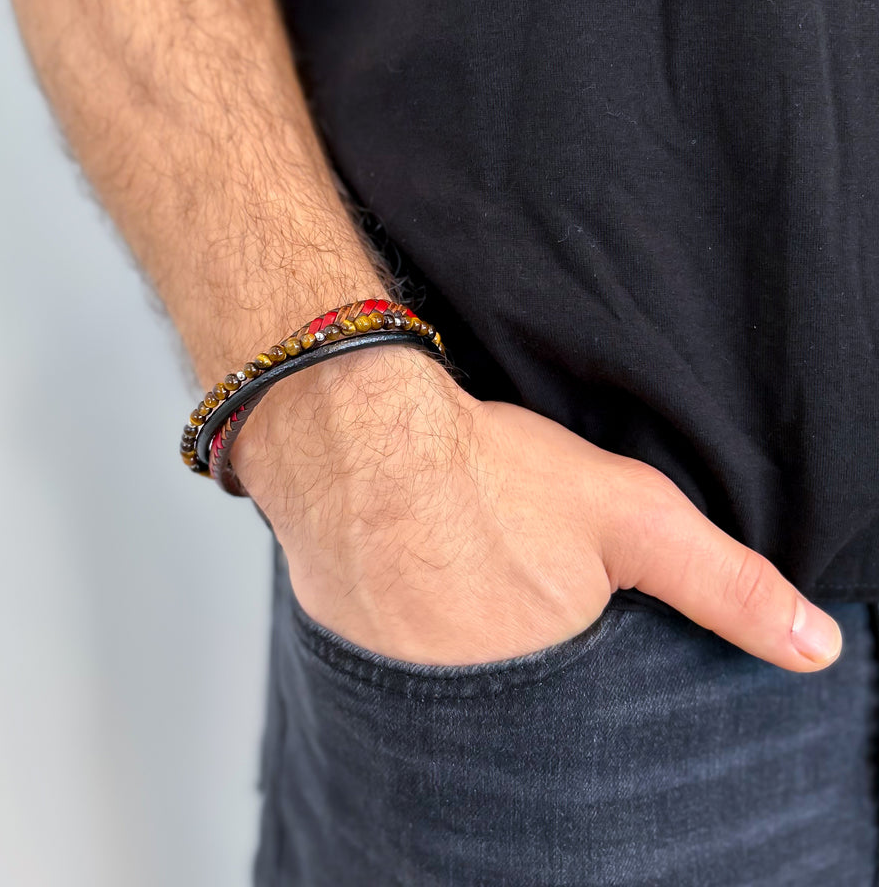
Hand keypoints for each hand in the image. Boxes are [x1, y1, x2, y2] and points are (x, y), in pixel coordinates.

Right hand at [231, 346, 842, 671]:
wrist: (352, 434)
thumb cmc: (487, 475)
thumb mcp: (632, 518)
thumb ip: (725, 586)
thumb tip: (814, 648)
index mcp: (542, 693)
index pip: (594, 731)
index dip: (596, 670)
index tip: (580, 623)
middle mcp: (464, 711)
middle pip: (527, 710)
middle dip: (537, 658)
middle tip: (522, 588)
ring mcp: (399, 689)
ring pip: (464, 689)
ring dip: (475, 647)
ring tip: (475, 580)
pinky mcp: (353, 659)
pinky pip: (406, 666)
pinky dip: (425, 632)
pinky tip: (426, 578)